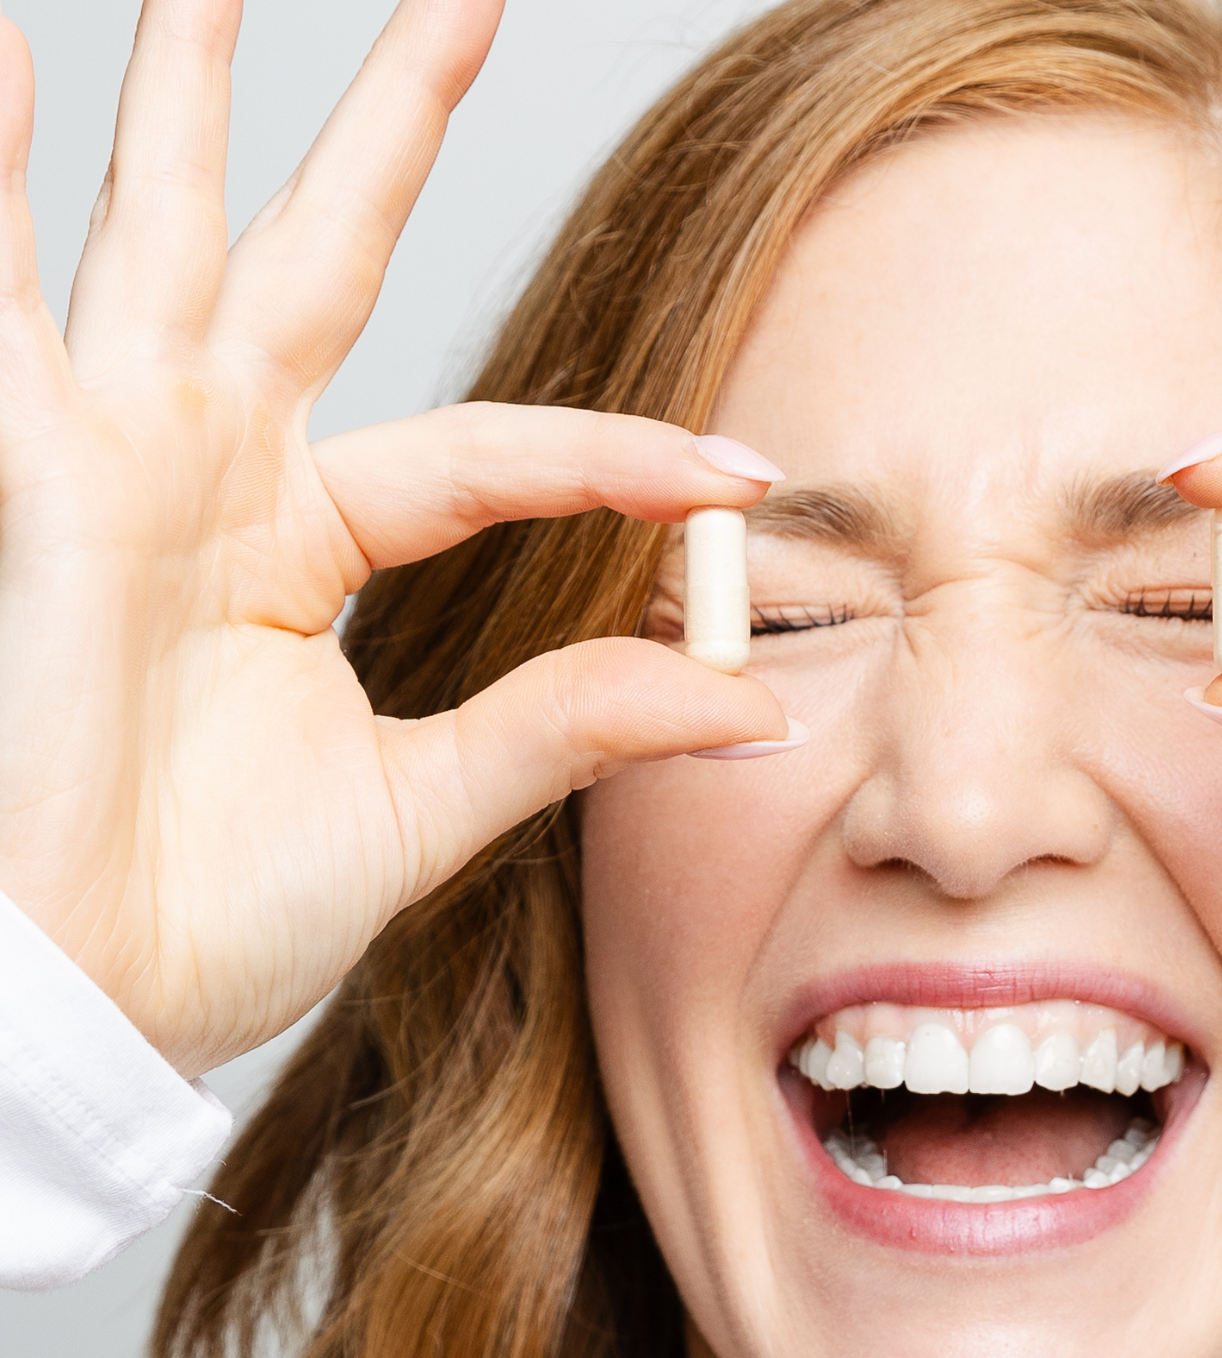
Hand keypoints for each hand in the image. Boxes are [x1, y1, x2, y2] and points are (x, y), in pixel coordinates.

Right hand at [0, 0, 791, 1078]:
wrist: (89, 995)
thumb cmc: (221, 918)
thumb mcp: (429, 805)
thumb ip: (571, 728)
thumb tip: (749, 699)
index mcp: (305, 549)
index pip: (490, 455)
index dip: (615, 459)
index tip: (743, 472)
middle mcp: (212, 471)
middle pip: (322, 264)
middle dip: (386, 132)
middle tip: (462, 3)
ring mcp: (115, 456)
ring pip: (164, 233)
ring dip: (188, 100)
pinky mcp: (36, 476)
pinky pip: (3, 302)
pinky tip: (4, 55)